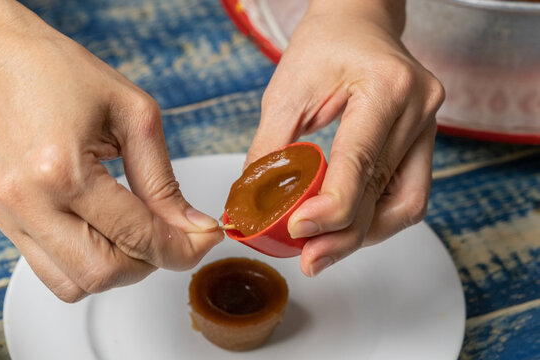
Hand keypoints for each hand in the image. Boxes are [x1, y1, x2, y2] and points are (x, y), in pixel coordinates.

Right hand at [0, 2, 222, 301]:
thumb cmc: (63, 73)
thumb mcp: (134, 115)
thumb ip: (164, 182)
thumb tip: (192, 227)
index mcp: (62, 170)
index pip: (136, 236)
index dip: (182, 248)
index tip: (205, 240)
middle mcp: (29, 203)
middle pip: (104, 273)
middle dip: (152, 262)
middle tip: (174, 235)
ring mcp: (10, 217)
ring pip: (76, 284)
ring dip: (119, 269)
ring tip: (138, 232)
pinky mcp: (4, 222)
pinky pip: (52, 272)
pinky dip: (88, 265)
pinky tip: (107, 233)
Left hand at [246, 0, 443, 276]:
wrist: (357, 22)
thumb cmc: (323, 46)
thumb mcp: (285, 93)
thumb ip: (270, 149)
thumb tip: (255, 204)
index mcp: (386, 86)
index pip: (362, 162)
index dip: (332, 207)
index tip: (299, 231)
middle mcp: (418, 108)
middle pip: (384, 193)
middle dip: (344, 235)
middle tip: (308, 258)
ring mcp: (428, 126)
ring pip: (405, 205)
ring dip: (364, 235)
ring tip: (324, 249)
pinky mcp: (424, 140)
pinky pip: (408, 195)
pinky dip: (376, 218)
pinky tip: (347, 227)